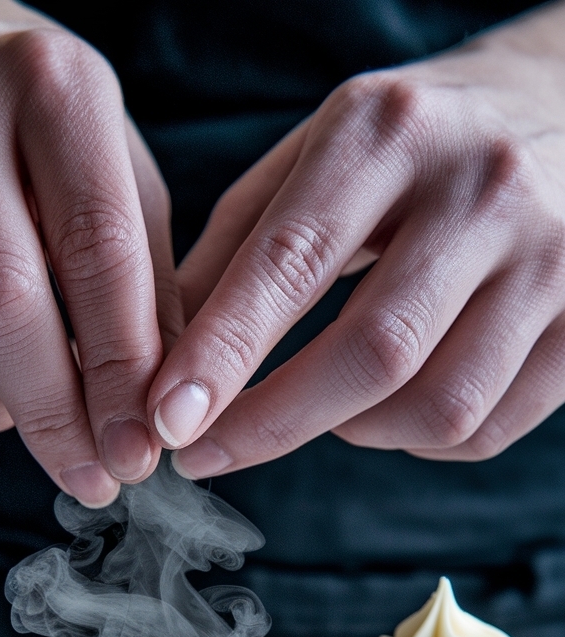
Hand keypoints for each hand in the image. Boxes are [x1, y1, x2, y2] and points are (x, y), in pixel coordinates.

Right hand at [0, 0, 181, 503]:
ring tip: (30, 410)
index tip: (144, 450)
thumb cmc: (35, 125)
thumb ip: (147, 281)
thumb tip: (161, 410)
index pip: (95, 251)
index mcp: (50, 88)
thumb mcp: (117, 166)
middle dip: (55, 416)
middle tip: (95, 476)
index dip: (123, 371)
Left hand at [147, 4, 564, 476]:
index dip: (223, 354)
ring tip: (323, 406)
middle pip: (373, 352)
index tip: (167, 420)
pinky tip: (396, 404)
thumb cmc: (417, 142)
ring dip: (357, 432)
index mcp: (391, 132)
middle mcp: (482, 190)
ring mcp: (552, 258)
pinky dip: (420, 440)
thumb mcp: (322, 150)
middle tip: (206, 454)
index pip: (292, 260)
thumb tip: (159, 352)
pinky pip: (488, 429)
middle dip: (273, 422)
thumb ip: (241, 244)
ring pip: (440, 406)